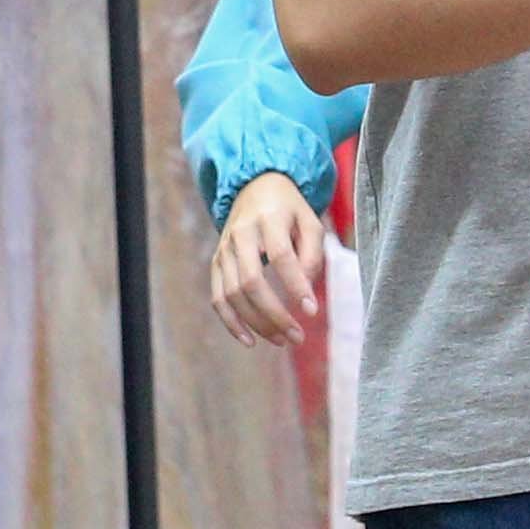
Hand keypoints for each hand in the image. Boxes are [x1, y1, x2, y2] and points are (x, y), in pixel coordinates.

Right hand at [210, 175, 329, 347]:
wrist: (254, 187)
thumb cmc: (290, 210)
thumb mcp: (310, 222)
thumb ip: (312, 255)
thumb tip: (305, 294)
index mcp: (268, 218)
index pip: (280, 256)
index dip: (296, 286)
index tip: (312, 311)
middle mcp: (241, 233)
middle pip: (251, 281)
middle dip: (274, 314)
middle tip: (297, 336)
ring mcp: (224, 249)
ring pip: (233, 294)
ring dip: (257, 323)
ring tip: (282, 340)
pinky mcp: (216, 262)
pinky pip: (218, 298)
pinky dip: (231, 323)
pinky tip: (250, 341)